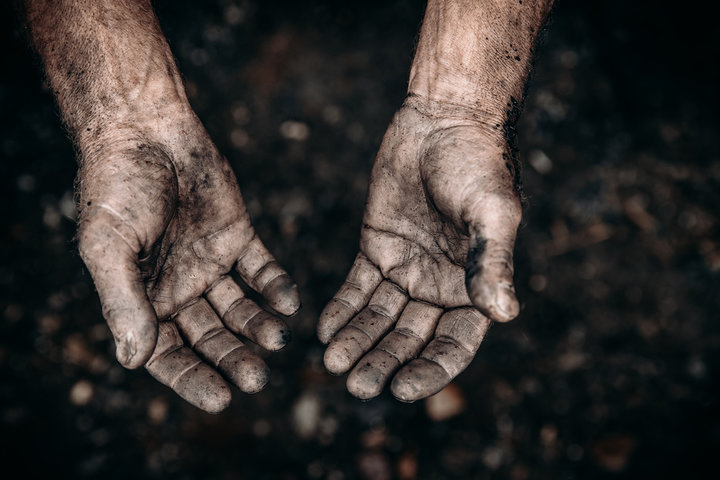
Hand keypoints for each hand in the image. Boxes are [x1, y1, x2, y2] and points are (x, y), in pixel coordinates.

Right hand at [77, 115, 299, 412]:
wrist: (145, 128)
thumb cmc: (116, 187)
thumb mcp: (108, 247)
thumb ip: (123, 301)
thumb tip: (132, 360)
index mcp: (143, 298)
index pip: (168, 354)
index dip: (192, 378)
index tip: (221, 399)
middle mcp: (179, 288)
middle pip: (211, 337)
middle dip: (233, 358)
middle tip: (258, 379)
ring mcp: (210, 264)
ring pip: (240, 309)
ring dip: (260, 327)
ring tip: (278, 341)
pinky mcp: (238, 237)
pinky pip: (261, 270)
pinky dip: (275, 287)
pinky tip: (289, 303)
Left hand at [317, 97, 521, 400]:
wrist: (445, 119)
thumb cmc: (479, 163)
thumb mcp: (492, 212)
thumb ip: (493, 262)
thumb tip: (505, 313)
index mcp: (474, 287)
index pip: (453, 345)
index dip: (430, 372)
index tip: (400, 391)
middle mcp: (439, 286)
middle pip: (409, 339)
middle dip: (383, 364)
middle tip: (355, 386)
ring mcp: (406, 268)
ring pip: (379, 319)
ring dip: (357, 343)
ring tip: (332, 365)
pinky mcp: (377, 247)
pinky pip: (357, 288)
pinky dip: (342, 310)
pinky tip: (323, 330)